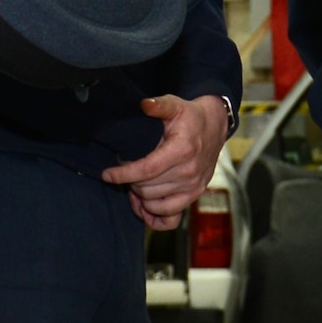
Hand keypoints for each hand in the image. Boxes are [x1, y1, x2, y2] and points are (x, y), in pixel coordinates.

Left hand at [102, 94, 231, 229]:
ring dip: (139, 197)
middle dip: (130, 182)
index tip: (107, 174)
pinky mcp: (195, 196)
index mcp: (182, 151)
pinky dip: (154, 216)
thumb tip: (145, 104)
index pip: (146, 170)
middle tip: (123, 173)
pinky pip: (171, 218)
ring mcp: (193, 187)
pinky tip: (144, 205)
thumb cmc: (190, 116)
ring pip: (155, 204)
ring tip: (133, 184)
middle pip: (147, 189)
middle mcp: (189, 172)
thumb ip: (159, 105)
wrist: (214, 126)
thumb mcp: (175, 104)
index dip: (123, 175)